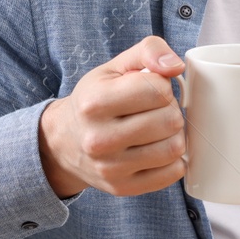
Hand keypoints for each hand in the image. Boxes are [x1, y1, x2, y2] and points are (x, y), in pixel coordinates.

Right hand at [37, 35, 187, 197]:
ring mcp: (110, 168)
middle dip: (169, 110)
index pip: (158, 89)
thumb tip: (175, 66)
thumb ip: (149, 50)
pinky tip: (155, 149)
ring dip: (173, 135)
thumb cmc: (96, 99)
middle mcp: (99, 139)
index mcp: (95, 102)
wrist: (63, 142)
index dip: (162, 85)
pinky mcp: (123, 188)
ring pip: (175, 148)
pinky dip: (172, 160)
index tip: (150, 88)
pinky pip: (173, 173)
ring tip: (155, 129)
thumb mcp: (115, 66)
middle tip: (153, 110)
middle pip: (170, 120)